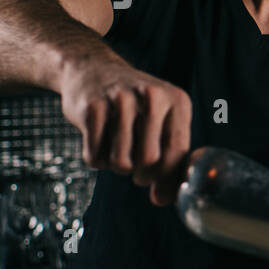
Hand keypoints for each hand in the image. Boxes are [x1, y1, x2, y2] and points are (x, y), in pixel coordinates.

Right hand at [58, 55, 192, 204]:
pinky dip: (96, 160)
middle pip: (150, 160)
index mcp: (177, 101)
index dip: (166, 176)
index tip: (155, 186)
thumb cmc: (133, 106)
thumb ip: (168, 161)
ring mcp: (121, 99)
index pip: (177, 151)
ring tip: (117, 152)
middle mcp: (152, 96)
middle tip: (133, 165)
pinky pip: (95, 156)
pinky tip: (98, 144)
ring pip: (122, 162)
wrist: (91, 68)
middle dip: (140, 173)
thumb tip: (162, 200)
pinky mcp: (92, 107)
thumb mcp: (160, 122)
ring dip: (117, 167)